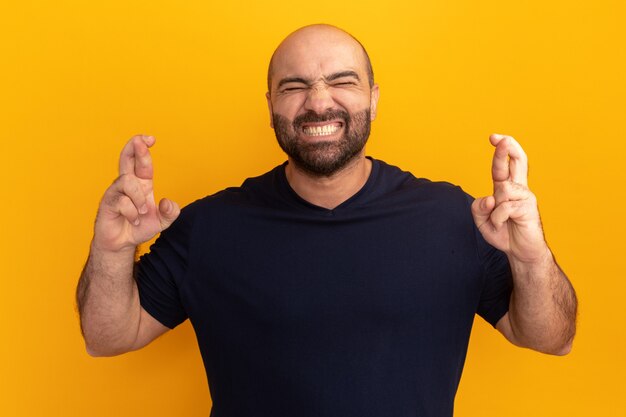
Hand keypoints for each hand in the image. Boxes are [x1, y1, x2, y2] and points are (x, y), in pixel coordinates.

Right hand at [93, 135, 179, 251]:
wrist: (121, 243)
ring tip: (142, 212)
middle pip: (126, 158)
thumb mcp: (162, 221)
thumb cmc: (139, 227)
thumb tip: (167, 202)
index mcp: (141, 183)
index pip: (142, 162)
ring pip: (128, 182)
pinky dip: (132, 213)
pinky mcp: (107, 203)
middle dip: (133, 147)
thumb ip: (170, 212)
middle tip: (141, 141)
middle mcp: (127, 184)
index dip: (144, 148)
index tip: (151, 138)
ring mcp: (115, 192)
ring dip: (139, 199)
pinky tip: (133, 220)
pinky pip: (123, 202)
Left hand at [471, 134, 548, 263]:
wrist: (521, 252)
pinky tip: (504, 226)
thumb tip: (489, 198)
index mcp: (507, 188)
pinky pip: (503, 208)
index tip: (493, 137)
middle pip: (518, 161)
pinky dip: (497, 220)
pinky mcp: (529, 209)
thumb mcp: (482, 221)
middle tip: (499, 139)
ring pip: (501, 191)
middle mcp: (518, 189)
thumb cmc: (503, 233)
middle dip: (507, 148)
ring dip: (493, 210)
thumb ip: (478, 208)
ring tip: (499, 222)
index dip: (501, 150)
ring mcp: (525, 197)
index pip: (505, 165)